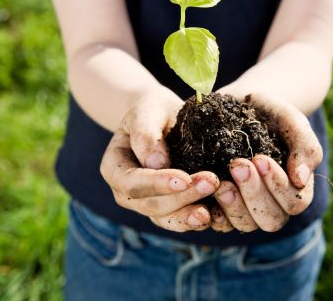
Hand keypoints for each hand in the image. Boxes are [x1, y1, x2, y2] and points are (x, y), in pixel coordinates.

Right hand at [100, 87, 219, 231]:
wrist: (164, 119)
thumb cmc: (152, 110)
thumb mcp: (147, 111)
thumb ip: (146, 134)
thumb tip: (156, 163)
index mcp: (115, 168)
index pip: (132, 182)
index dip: (157, 183)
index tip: (184, 178)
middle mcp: (126, 193)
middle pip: (151, 205)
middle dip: (182, 197)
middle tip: (211, 182)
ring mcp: (147, 204)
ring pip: (167, 219)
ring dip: (190, 215)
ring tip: (213, 210)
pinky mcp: (169, 209)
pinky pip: (181, 221)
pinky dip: (198, 219)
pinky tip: (217, 215)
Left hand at [210, 93, 322, 232]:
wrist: (240, 104)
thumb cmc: (271, 114)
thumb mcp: (291, 121)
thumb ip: (304, 147)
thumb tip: (300, 179)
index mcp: (295, 188)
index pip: (294, 202)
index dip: (277, 185)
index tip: (260, 158)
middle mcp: (273, 204)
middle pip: (270, 220)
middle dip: (254, 194)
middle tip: (237, 165)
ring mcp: (247, 208)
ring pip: (245, 224)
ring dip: (233, 205)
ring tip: (220, 181)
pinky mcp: (222, 206)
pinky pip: (219, 222)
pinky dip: (212, 212)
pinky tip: (204, 192)